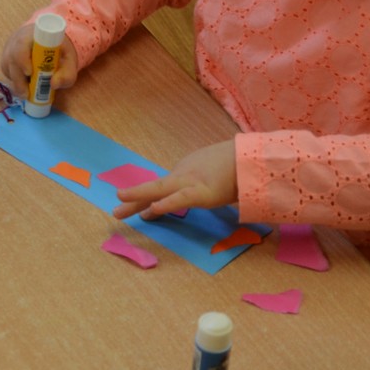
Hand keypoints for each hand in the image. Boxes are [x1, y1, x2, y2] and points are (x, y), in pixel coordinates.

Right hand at [0, 21, 78, 97]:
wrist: (50, 42)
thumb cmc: (59, 50)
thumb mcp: (69, 61)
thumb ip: (67, 74)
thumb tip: (53, 84)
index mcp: (34, 35)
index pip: (22, 44)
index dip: (22, 59)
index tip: (29, 72)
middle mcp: (17, 41)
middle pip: (12, 59)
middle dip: (18, 79)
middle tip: (27, 94)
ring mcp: (9, 51)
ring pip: (7, 68)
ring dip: (17, 83)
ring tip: (27, 93)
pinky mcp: (7, 60)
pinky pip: (8, 72)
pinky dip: (15, 82)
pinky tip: (26, 85)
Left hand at [111, 140, 236, 219]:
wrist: (253, 158)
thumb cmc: (237, 167)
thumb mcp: (214, 176)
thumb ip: (201, 187)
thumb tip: (199, 202)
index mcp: (187, 173)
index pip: (164, 187)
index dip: (146, 197)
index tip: (137, 209)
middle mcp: (185, 176)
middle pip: (155, 187)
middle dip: (134, 198)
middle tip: (116, 211)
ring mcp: (192, 183)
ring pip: (161, 189)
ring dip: (140, 196)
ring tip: (121, 201)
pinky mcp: (203, 192)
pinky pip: (181, 199)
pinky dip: (166, 204)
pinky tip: (152, 208)